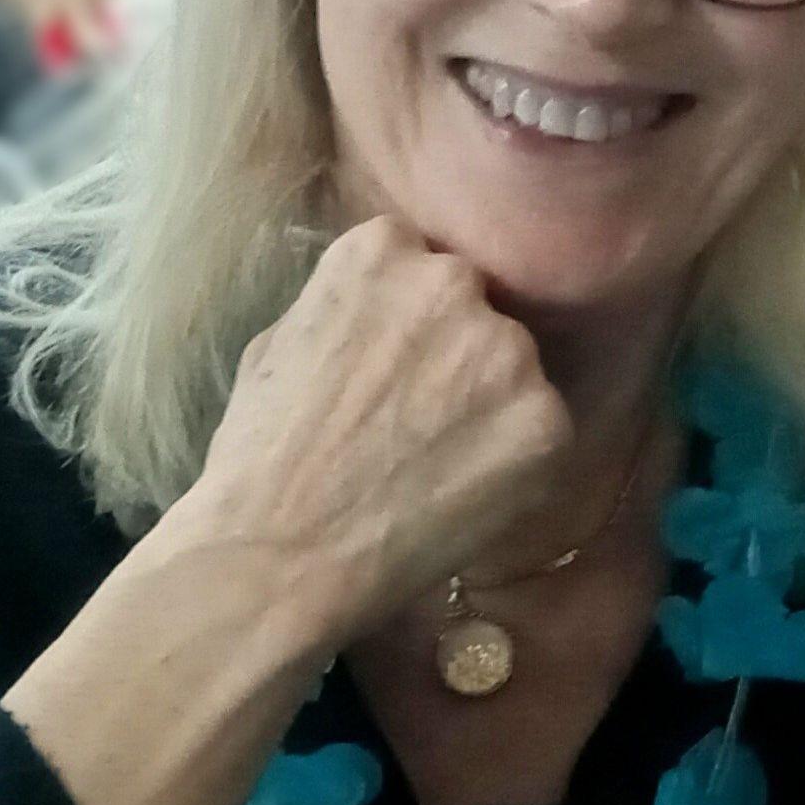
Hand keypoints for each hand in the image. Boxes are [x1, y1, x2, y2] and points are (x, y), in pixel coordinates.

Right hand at [162, 218, 575, 657]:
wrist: (280, 554)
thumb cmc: (260, 455)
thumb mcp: (281, 341)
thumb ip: (350, 308)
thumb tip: (386, 313)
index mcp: (381, 250)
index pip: (422, 264)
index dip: (410, 321)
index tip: (394, 362)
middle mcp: (453, 283)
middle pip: (477, 309)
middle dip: (457, 353)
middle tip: (420, 416)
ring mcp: (506, 350)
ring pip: (514, 369)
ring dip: (492, 405)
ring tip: (437, 462)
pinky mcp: (544, 419)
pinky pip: (542, 431)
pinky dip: (517, 462)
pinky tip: (464, 492)